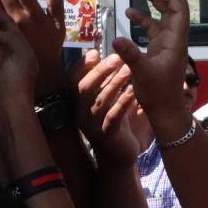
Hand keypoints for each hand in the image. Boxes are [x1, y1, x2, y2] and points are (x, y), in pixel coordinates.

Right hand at [74, 51, 139, 166]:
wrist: (117, 156)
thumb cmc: (110, 121)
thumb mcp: (103, 98)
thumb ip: (99, 80)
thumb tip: (93, 53)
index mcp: (77, 102)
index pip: (73, 80)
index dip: (83, 66)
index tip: (96, 52)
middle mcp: (80, 113)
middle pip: (84, 88)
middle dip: (101, 71)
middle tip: (117, 57)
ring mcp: (91, 125)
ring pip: (98, 101)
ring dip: (114, 84)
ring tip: (128, 70)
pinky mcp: (105, 136)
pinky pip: (112, 117)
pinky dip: (123, 103)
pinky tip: (133, 92)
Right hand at [110, 0, 196, 137]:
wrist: (165, 110)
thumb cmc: (158, 93)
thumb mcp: (142, 73)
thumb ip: (130, 55)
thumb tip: (115, 39)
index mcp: (175, 40)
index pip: (179, 9)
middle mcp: (173, 38)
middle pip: (173, 7)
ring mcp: (166, 43)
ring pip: (164, 16)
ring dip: (153, 2)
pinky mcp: (159, 50)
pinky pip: (153, 28)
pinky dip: (143, 18)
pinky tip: (130, 13)